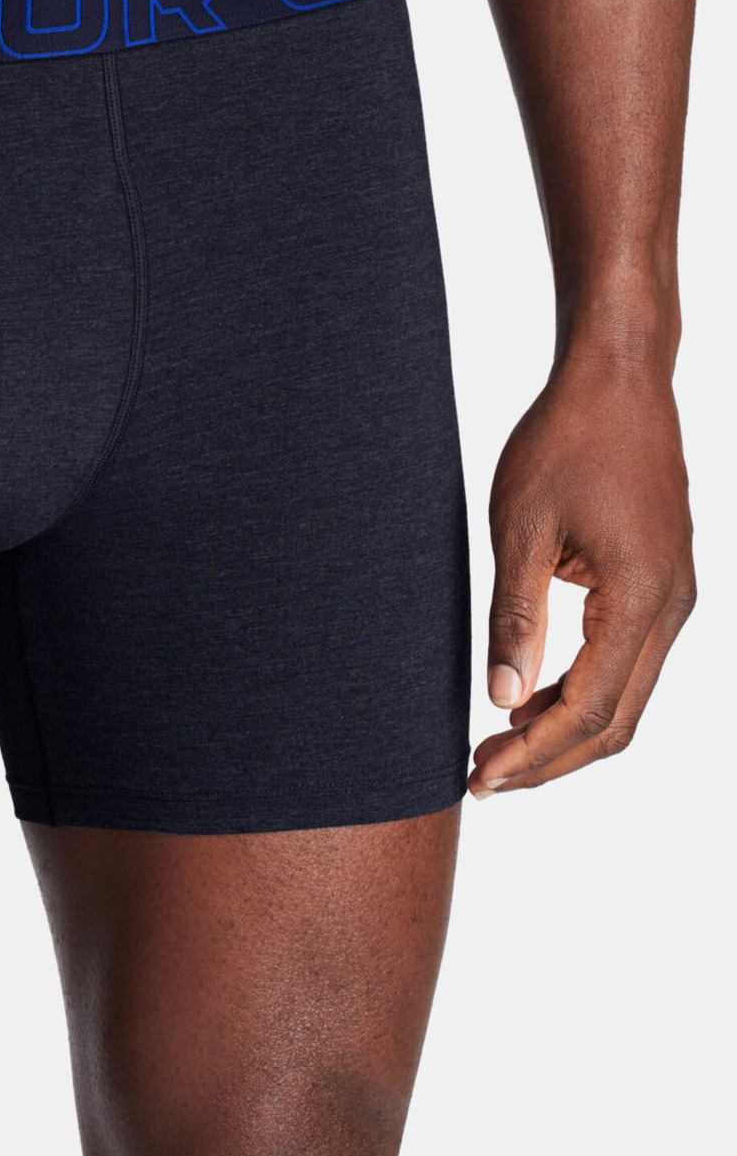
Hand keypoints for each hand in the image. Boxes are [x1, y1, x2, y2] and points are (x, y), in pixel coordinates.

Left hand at [472, 351, 694, 795]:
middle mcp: (670, 606)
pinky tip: (529, 697)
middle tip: (482, 776)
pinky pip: (627, 661)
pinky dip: (581, 691)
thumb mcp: (521, 527)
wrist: (619, 378)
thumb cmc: (566, 439)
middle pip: (617, 720)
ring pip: (626, 696)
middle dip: (550, 758)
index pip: (590, 710)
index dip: (536, 754)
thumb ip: (515, 616)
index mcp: (640, 597)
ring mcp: (673, 596)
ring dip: (565, 729)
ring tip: (497, 745)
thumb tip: (502, 698)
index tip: (482, 778)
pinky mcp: (661, 583)